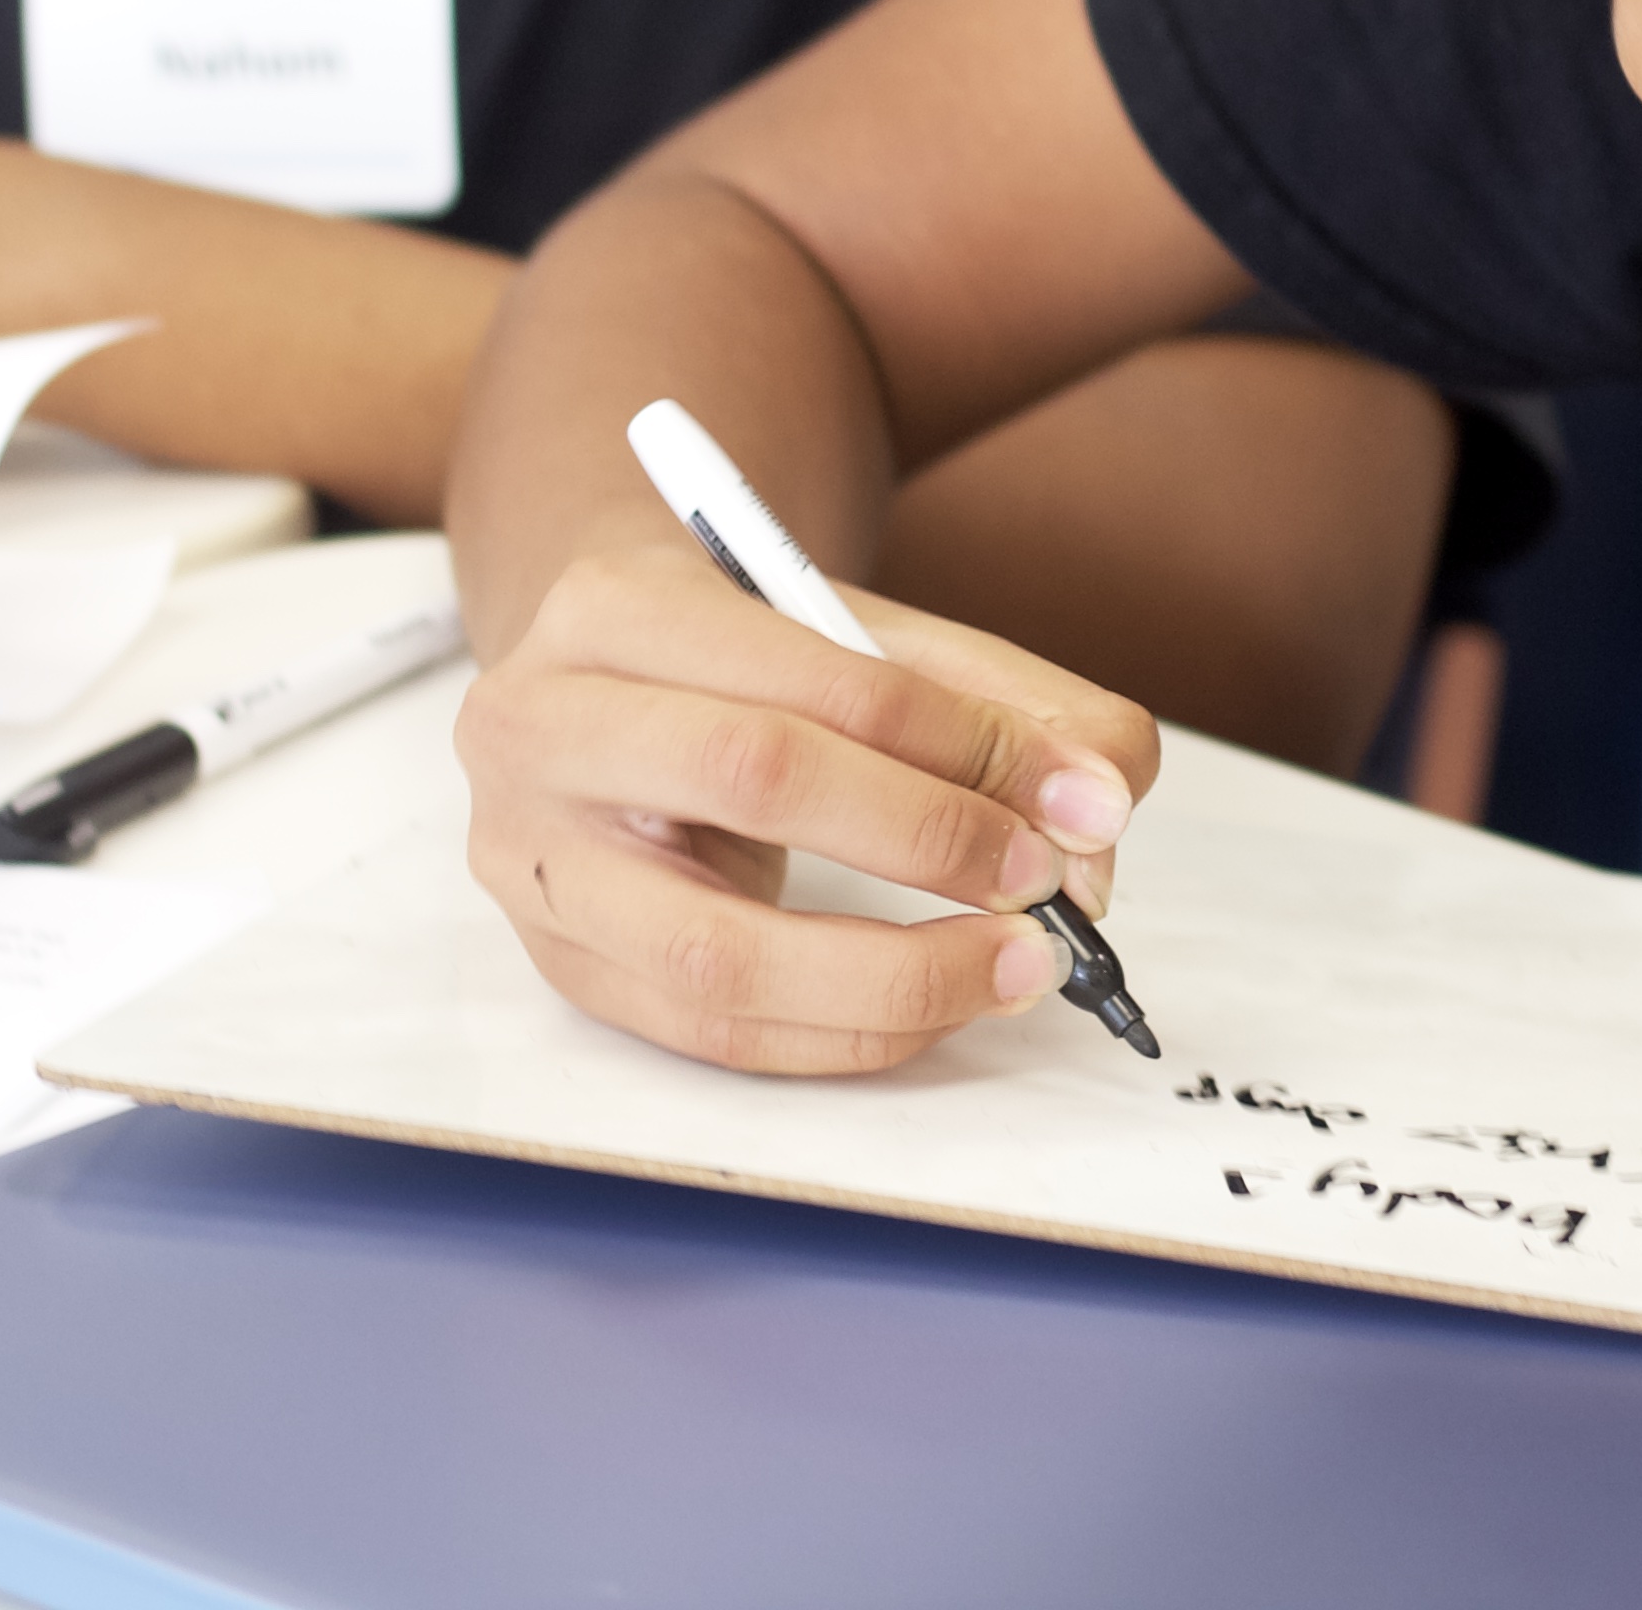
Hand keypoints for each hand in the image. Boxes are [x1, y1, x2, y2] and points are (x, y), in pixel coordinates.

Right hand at [458, 525, 1159, 1074]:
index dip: (961, 741)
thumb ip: (997, 700)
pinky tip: (936, 1008)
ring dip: (898, 977)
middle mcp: (542, 725)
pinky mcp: (563, 966)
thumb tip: (1106, 797)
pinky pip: (718, 1035)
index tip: (1083, 794)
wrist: (599, 694)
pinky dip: (849, 1034)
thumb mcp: (860, 636)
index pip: (811, 676)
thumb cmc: (740, 662)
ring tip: (1014, 966)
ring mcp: (535, 861)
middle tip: (1047, 878)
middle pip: (753, 779)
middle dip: (930, 837)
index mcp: (614, 607)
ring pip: (718, 953)